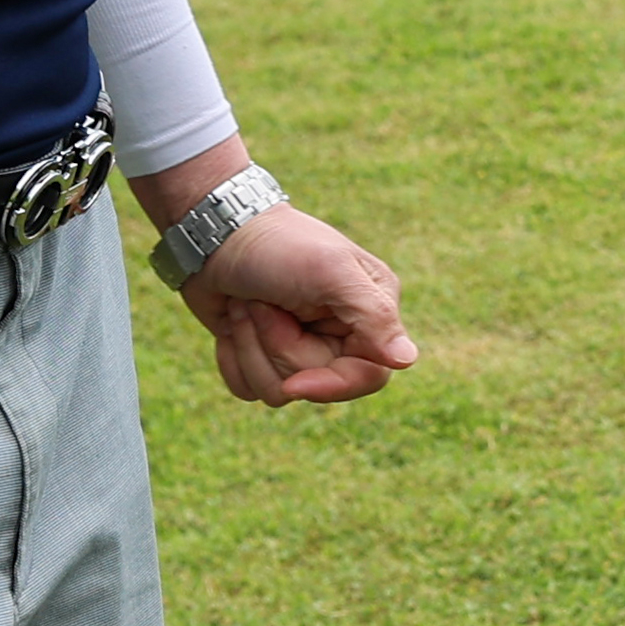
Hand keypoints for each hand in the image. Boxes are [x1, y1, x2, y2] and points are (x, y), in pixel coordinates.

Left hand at [176, 203, 418, 406]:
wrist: (217, 234)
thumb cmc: (279, 245)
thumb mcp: (330, 272)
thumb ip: (373, 315)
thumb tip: (407, 360)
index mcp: (371, 312)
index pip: (369, 376)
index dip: (333, 386)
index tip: (294, 383)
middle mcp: (340, 335)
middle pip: (313, 383)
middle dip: (278, 345)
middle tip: (266, 302)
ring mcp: (299, 348)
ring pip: (276, 391)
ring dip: (250, 346)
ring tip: (248, 305)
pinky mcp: (263, 357)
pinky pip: (248, 389)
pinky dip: (231, 357)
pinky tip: (232, 322)